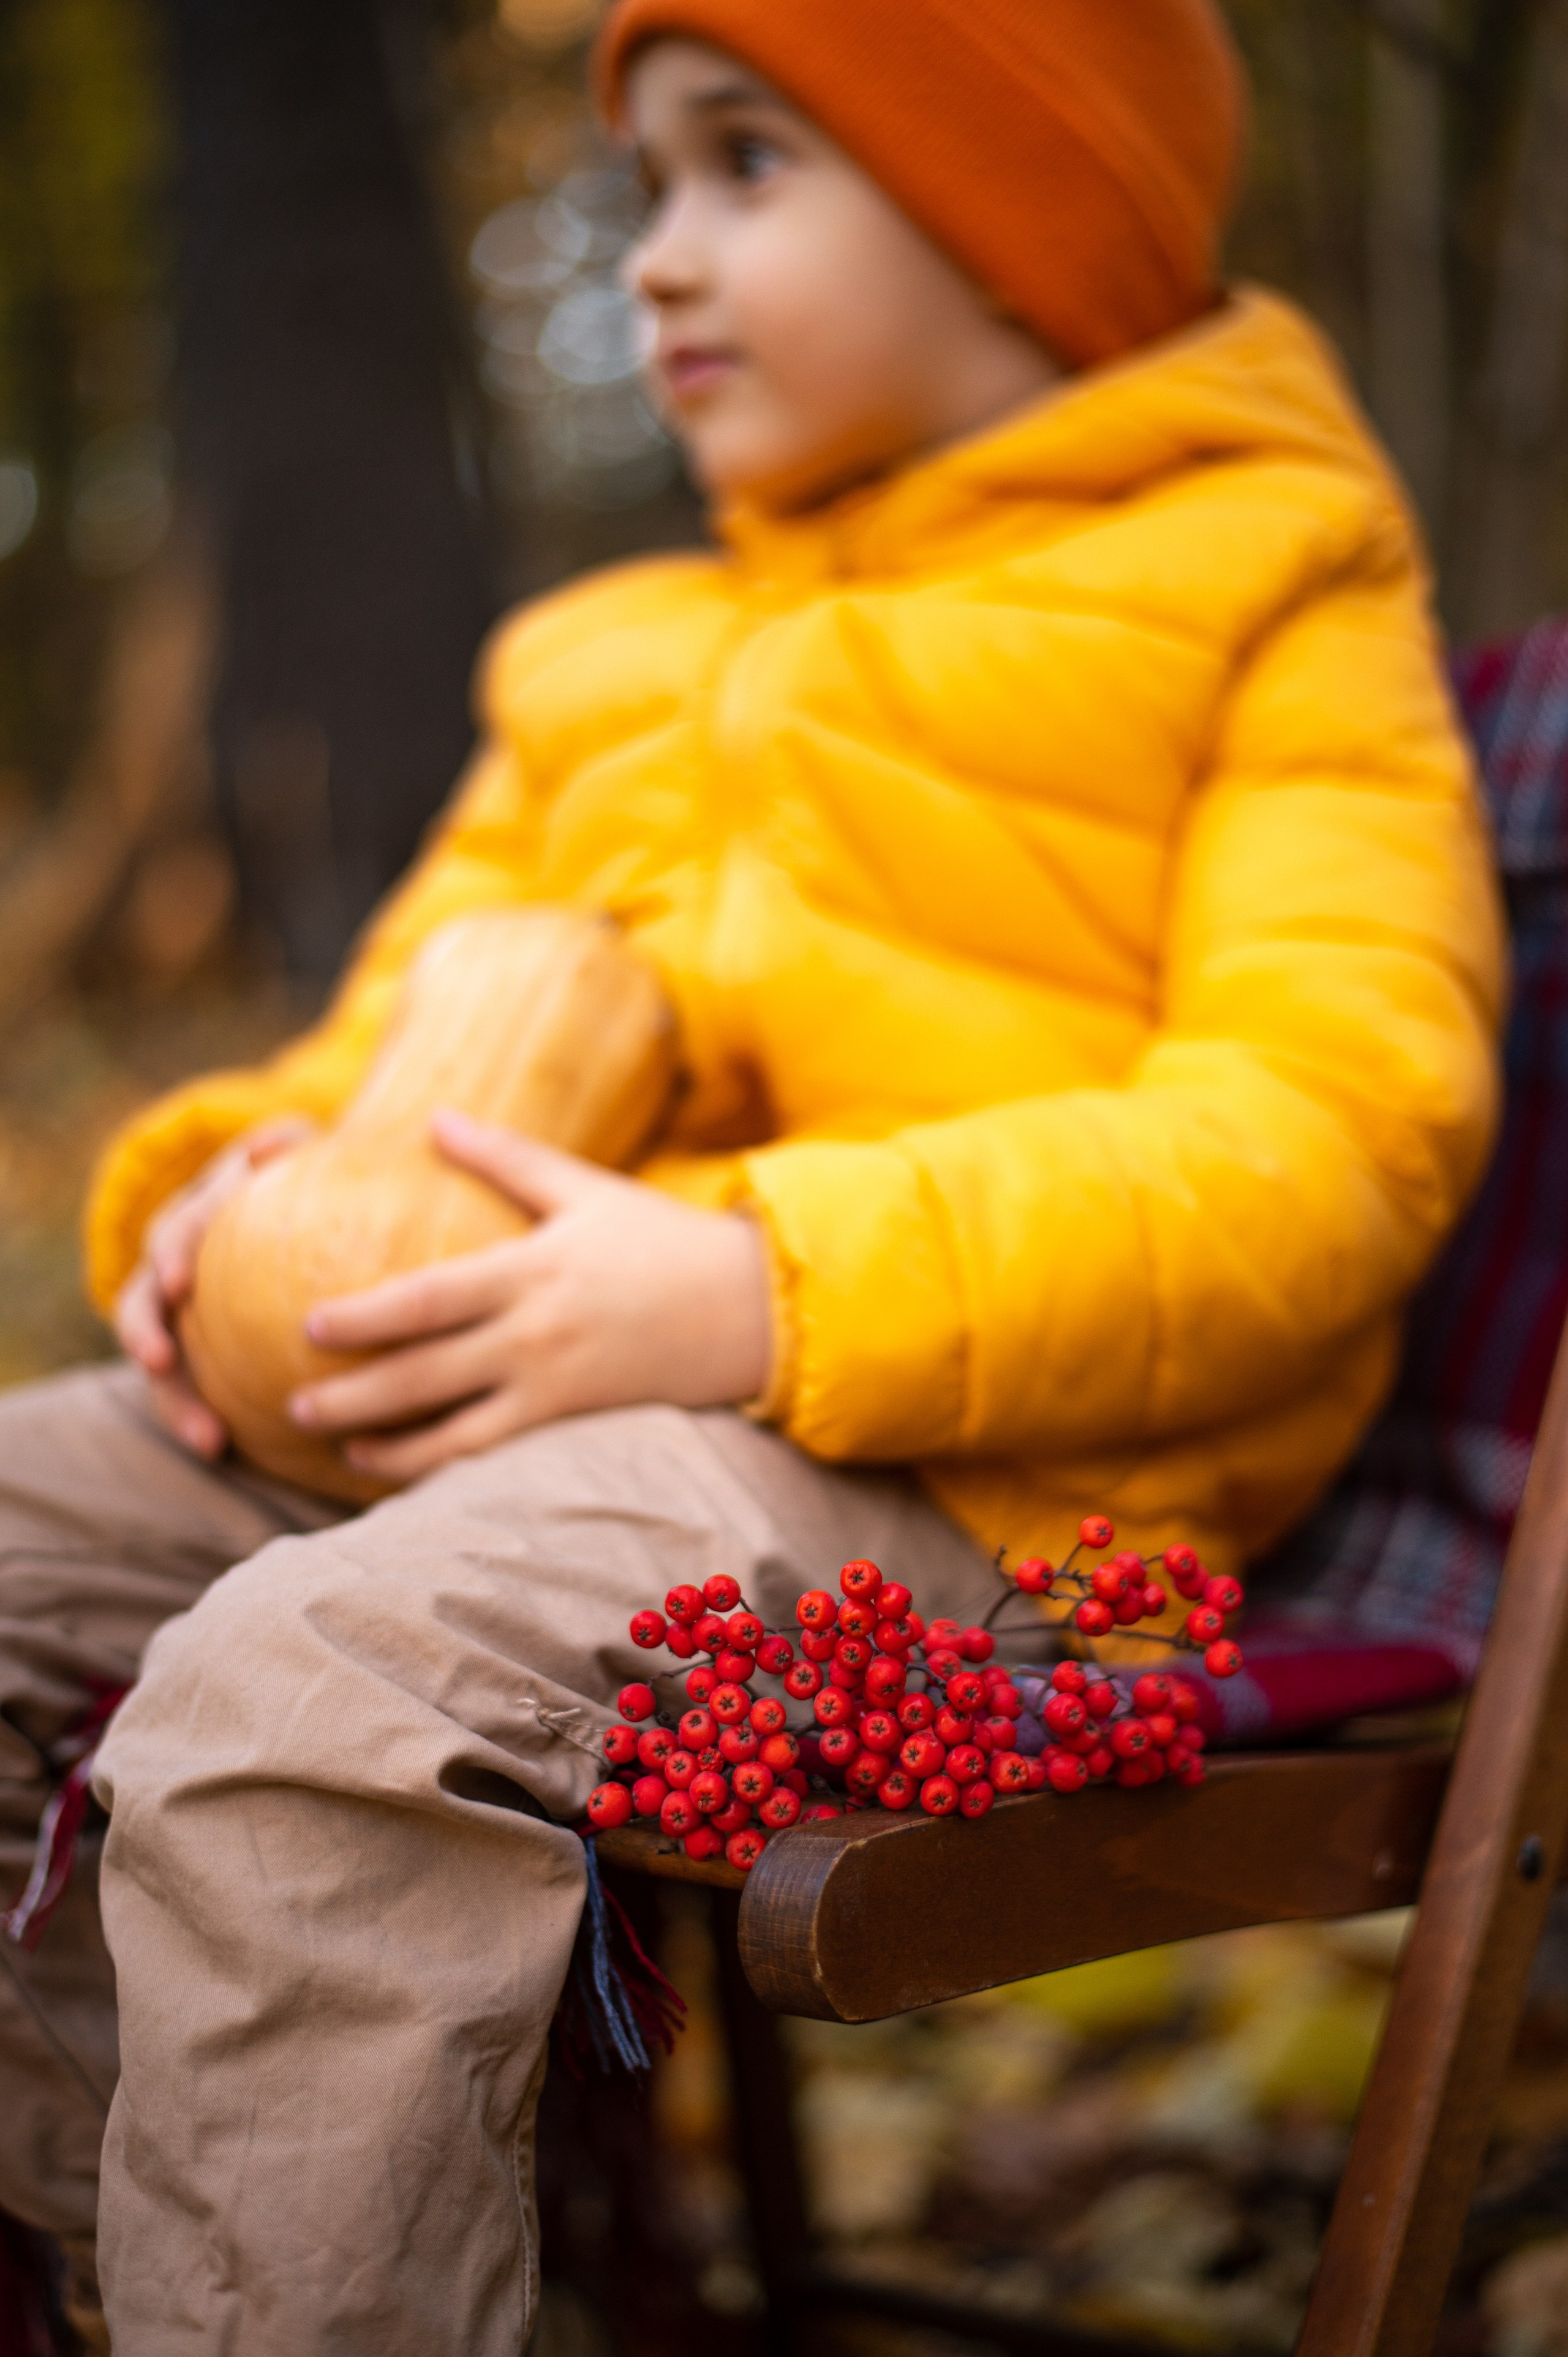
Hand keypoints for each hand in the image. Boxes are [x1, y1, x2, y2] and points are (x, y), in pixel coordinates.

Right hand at [114, 1117, 316, 1456]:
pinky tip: (222, 1448)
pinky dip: (197, 1418)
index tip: (178, 1282)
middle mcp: (179, 1266)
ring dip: (175, 1398)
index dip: (175, 1250)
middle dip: (144, 1330)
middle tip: (157, 1360)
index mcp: (200, 1215)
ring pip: (160, 1357)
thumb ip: (289, 1148)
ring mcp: (183, 1315)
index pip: (177, 1230)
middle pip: (145, 1298)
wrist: (314, 1224)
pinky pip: (188, 1389)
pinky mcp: (198, 1356)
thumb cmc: (317, 1183)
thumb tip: (276, 1144)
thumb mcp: (308, 1156)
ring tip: (205, 1438)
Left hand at [289, 1108, 771, 1484]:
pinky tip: (411, 1472)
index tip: (307, 1326)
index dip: (363, 1317)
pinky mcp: (579, 1424)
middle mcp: (535, 1337)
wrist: (752, 1309)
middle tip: (293, 1404)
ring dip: (390, 1445)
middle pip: (424, 1374)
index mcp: (530, 1271)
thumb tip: (434, 1118)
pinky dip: (448, 1467)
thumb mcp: (586, 1188)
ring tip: (339, 1450)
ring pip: (454, 1433)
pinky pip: (499, 1457)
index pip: (426, 1299)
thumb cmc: (664, 1241)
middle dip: (353, 1396)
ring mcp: (557, 1389)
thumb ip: (507, 1157)